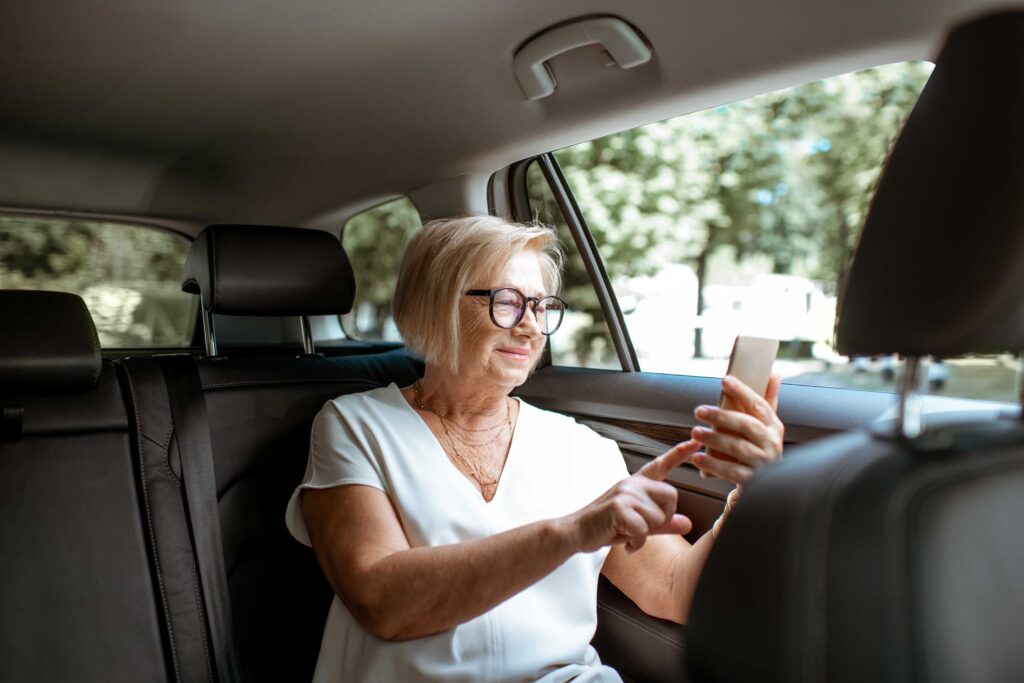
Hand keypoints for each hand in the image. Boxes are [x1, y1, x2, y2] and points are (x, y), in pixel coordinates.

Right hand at [566, 442, 696, 553]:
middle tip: (642, 527)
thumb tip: (687, 524)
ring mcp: (625, 494)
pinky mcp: (619, 508)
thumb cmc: (605, 526)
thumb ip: (663, 523)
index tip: (695, 441)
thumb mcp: (638, 524)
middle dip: (663, 518)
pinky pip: (643, 530)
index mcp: (636, 484)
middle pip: (671, 497)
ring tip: (627, 533)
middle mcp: (632, 484)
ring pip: (658, 517)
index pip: (661, 465)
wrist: (575, 532)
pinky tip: (625, 542)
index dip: (679, 453)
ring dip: (645, 534)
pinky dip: (636, 543)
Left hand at [690, 373, 783, 485]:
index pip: (759, 405)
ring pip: (738, 448)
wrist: (768, 485)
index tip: (725, 380)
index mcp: (774, 426)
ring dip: (714, 439)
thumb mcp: (766, 426)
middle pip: (747, 426)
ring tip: (696, 432)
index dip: (743, 392)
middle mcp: (772, 443)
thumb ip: (767, 400)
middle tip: (699, 411)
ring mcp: (763, 463)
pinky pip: (731, 471)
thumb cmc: (760, 448)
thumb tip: (774, 374)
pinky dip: (713, 465)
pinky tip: (697, 458)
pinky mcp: (752, 480)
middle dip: (722, 416)